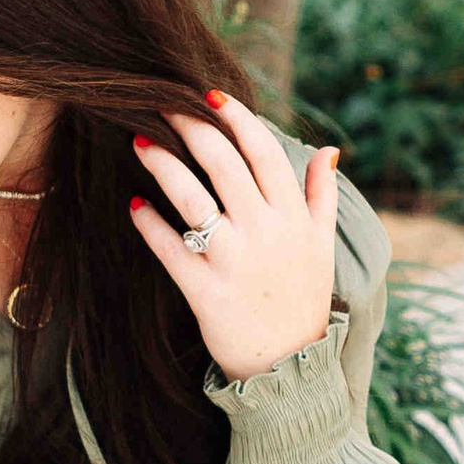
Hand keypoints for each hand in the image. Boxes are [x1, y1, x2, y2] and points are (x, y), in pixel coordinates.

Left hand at [128, 90, 339, 382]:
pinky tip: (135, 205)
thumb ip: (322, 195)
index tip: (210, 96)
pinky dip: (150, 224)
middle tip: (162, 106)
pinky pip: (171, 249)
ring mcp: (234, 262)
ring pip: (193, 199)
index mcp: (292, 218)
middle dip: (190, 128)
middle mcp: (265, 233)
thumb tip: (329, 151)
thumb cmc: (303, 300)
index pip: (262, 152)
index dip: (235, 118)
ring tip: (139, 142)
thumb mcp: (322, 246)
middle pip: (223, 165)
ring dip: (163, 165)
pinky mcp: (206, 292)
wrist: (289, 367)